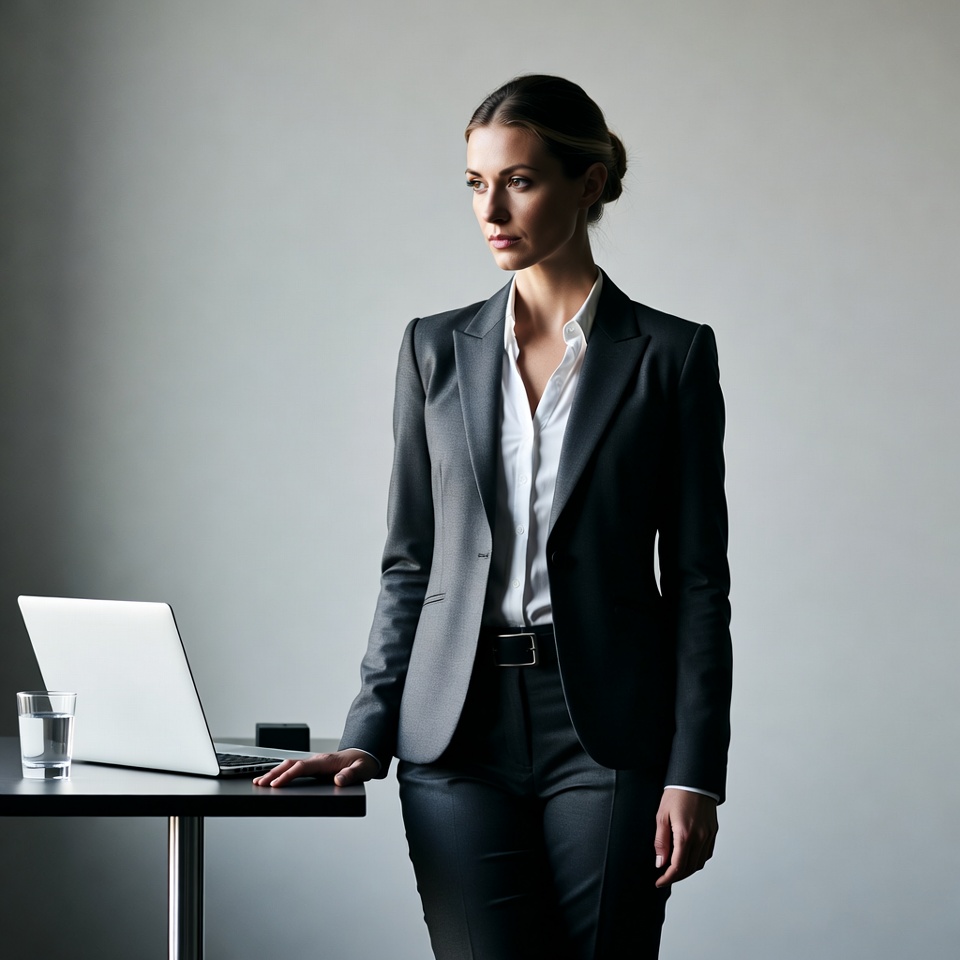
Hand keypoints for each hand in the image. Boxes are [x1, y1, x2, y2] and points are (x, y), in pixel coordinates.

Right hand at [252, 749, 377, 787]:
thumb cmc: (363, 763)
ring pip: (290, 765)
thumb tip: (338, 780)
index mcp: (326, 761)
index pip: (303, 767)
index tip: (276, 784)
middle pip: (291, 764)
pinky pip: (295, 768)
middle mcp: (318, 760)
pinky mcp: (314, 766)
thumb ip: (352, 775)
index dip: (288, 775)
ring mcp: (315, 762)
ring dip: (274, 772)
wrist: (366, 755)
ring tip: (259, 782)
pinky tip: (273, 779)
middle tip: (259, 783)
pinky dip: (282, 772)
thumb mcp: (362, 770)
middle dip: (274, 773)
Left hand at [653, 788, 717, 887]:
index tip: (659, 882)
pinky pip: (707, 854)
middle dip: (676, 876)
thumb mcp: (661, 816)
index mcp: (686, 835)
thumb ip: (661, 841)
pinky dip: (697, 860)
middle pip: (690, 868)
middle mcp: (700, 838)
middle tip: (664, 878)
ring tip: (674, 869)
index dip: (668, 878)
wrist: (694, 779)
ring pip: (700, 863)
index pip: (678, 866)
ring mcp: (709, 835)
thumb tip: (660, 862)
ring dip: (687, 870)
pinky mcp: (713, 831)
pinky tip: (688, 858)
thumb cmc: (676, 794)